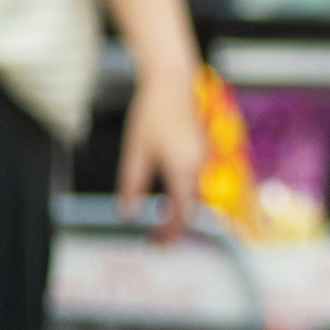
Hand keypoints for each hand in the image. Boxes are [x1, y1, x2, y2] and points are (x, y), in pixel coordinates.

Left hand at [119, 69, 205, 239]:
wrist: (173, 82)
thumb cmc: (152, 114)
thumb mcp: (136, 151)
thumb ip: (132, 184)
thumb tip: (128, 214)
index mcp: (183, 169)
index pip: (178, 212)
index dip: (167, 233)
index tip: (155, 247)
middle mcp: (198, 166)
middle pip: (190, 208)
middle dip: (174, 228)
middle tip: (157, 245)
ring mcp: (201, 158)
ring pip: (194, 196)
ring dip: (179, 214)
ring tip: (162, 227)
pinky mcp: (199, 151)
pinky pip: (195, 183)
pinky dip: (183, 198)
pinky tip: (170, 200)